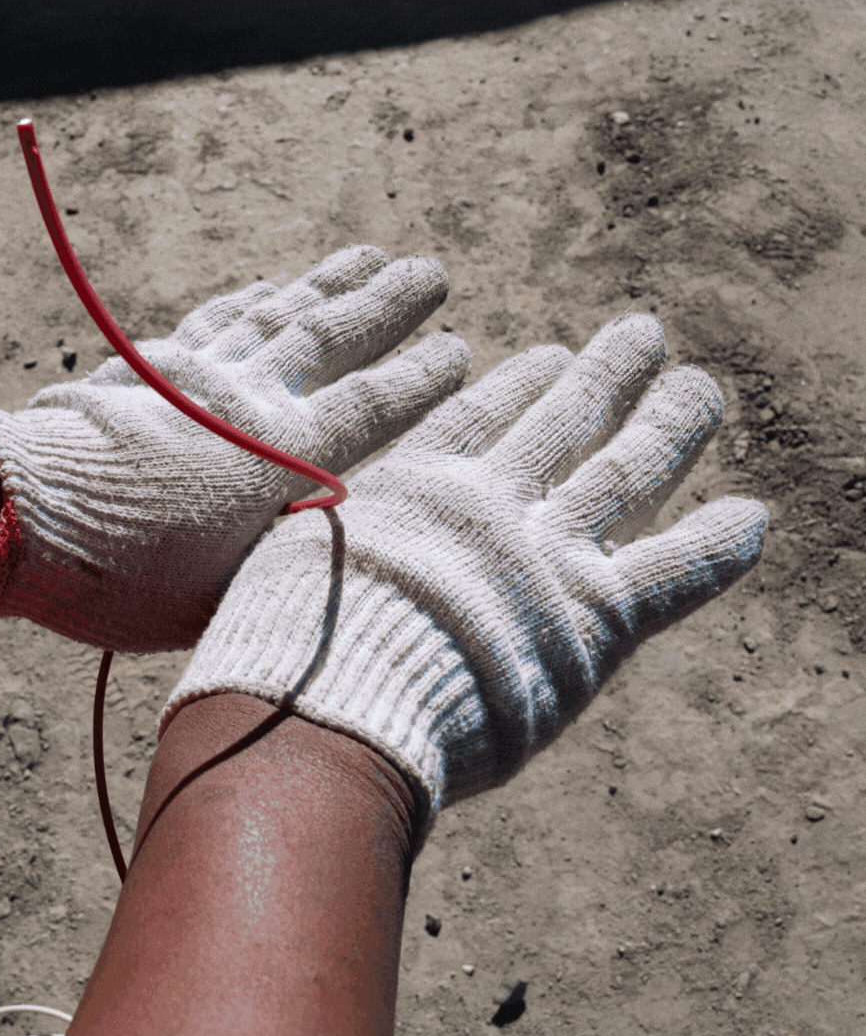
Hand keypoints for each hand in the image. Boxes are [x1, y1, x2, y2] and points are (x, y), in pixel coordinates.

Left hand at [0, 246, 469, 652]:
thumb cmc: (129, 578)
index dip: (421, 376)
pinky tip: (270, 286)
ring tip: (368, 257)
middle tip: (431, 271)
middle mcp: (248, 402)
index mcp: (281, 458)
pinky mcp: (150, 368)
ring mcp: (197, 376)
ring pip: (277, 315)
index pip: (370, 405)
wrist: (27, 516)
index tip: (460, 346)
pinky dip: (251, 300)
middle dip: (387, 303)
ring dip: (326, 284)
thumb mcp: (230, 589)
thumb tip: (335, 537)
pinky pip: (217, 322)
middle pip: (330, 337)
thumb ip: (289, 552)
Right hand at [160, 314, 767, 841]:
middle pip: (564, 421)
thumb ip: (318, 552)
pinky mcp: (593, 615)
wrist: (324, 699)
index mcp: (417, 488)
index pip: (482, 421)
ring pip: (627, 470)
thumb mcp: (284, 574)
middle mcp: (491, 503)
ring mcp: (546, 551)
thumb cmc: (282, 650)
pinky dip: (717, 545)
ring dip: (670, 421)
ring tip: (698, 384)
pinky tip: (754, 519)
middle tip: (643, 336)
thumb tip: (301, 562)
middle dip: (607, 375)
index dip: (521, 386)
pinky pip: (674, 570)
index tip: (547, 357)